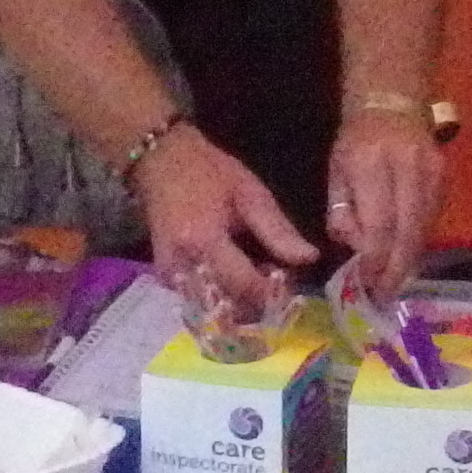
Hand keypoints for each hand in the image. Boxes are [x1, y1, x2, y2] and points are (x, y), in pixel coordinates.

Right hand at [134, 124, 315, 321]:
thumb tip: (310, 258)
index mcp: (206, 242)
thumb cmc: (209, 173)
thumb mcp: (250, 193)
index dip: (272, 292)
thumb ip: (278, 230)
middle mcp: (183, 266)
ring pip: (214, 309)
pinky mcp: (165, 278)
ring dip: (239, 301)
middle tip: (271, 277)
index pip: (246, 288)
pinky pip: (200, 300)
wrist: (161, 163)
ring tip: (252, 274)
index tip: (286, 279)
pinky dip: (220, 295)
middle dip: (257, 300)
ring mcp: (170, 276)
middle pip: (230, 306)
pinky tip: (231, 273)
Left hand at [325, 105, 441, 292]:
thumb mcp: (336, 171)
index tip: (367, 284)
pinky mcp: (445, 177)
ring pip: (424, 229)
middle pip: (407, 232)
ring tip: (393, 283)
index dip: (376, 259)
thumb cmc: (356, 140)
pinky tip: (406, 257)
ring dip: (409, 260)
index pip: (380, 224)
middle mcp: (407, 167)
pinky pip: (432, 220)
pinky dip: (418, 242)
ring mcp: (432, 172)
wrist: (393, 102)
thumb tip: (356, 249)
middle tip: (384, 295)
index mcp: (371, 163)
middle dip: (396, 269)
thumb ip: (341, 211)